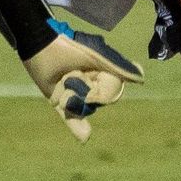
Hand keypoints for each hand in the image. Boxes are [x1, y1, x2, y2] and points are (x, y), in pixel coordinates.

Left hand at [23, 25, 145, 141]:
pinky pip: (70, 117)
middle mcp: (89, 83)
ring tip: (62, 83)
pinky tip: (85, 137)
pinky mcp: (57, 98)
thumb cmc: (70, 46)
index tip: (93, 79)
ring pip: (84, 110)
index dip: (106, 91)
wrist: (39, 44)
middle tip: (72, 77)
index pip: (112, 92)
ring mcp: (73, 92)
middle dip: (87, 94)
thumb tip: (141, 78)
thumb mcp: (97, 55)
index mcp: (102, 71)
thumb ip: (119, 67)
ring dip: (73, 100)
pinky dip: (78, 127)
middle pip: (98, 103)